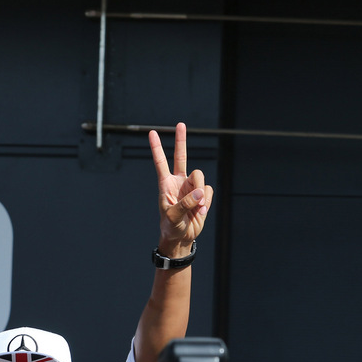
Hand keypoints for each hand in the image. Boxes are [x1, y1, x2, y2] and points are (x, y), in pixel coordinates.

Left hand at [148, 123, 211, 250]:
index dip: (157, 148)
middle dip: (181, 140)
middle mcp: (179, 182)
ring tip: (196, 207)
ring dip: (200, 192)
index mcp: (166, 184)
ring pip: (200, 177)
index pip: (161, 162)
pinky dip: (207, 201)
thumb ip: (185, 204)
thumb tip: (200, 192)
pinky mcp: (203, 195)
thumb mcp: (173, 217)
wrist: (182, 237)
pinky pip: (209, 190)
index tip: (152, 133)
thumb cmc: (171, 227)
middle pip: (181, 156)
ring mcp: (192, 187)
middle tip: (180, 124)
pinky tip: (201, 210)